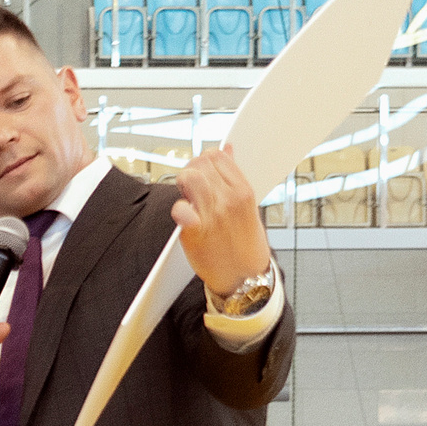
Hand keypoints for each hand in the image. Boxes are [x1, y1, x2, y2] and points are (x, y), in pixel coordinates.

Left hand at [173, 146, 272, 298]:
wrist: (244, 278)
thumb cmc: (244, 243)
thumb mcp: (248, 206)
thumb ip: (234, 177)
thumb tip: (227, 148)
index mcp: (244, 191)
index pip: (218, 156)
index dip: (205, 160)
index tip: (203, 171)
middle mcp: (229, 200)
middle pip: (200, 163)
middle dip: (192, 170)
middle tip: (192, 186)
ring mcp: (213, 215)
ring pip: (188, 178)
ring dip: (183, 186)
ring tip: (188, 199)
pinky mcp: (195, 231)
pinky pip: (179, 207)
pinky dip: (178, 209)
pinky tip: (185, 217)